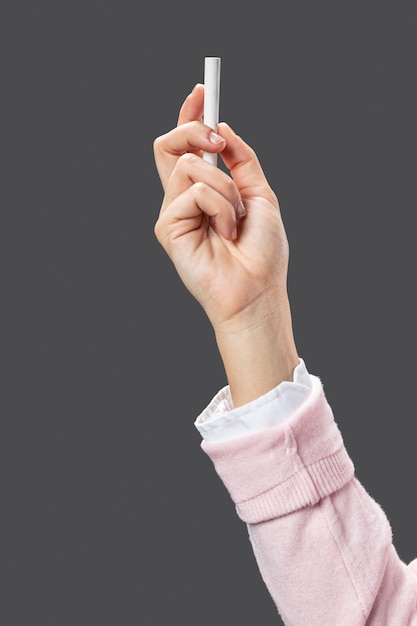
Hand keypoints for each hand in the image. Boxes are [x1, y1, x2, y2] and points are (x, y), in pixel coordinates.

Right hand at [154, 84, 298, 404]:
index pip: (186, 147)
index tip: (202, 90)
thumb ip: (241, 159)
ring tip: (236, 218)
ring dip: (225, 187)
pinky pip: (195, 192)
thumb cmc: (262, 252)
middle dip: (193, 129)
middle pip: (168, 145)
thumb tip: (221, 126)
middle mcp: (183, 199)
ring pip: (188, 166)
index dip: (190, 115)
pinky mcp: (169, 228)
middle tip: (218, 141)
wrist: (258, 290)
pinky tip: (226, 232)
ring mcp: (174, 213)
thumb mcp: (260, 194)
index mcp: (204, 191)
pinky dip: (221, 208)